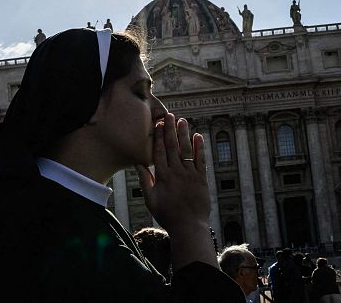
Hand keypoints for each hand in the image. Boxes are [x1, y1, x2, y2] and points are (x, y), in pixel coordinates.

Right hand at [135, 113, 209, 234]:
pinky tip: (198, 136)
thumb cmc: (167, 215)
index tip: (157, 124)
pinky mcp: (202, 179)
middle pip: (172, 147)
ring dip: (184, 134)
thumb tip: (138, 163)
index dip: (158, 136)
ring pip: (186, 150)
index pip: (159, 152)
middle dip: (170, 129)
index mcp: (163, 177)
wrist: (189, 226)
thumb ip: (145, 180)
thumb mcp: (150, 199)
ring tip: (182, 120)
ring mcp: (190, 174)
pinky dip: (199, 147)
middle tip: (169, 115)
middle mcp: (177, 172)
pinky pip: (200, 160)